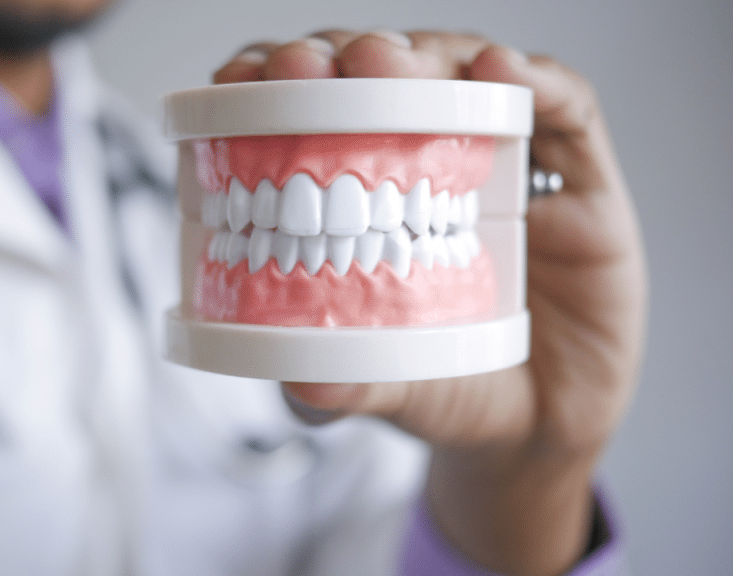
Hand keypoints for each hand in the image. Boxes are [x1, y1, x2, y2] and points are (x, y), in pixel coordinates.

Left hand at [215, 31, 646, 575]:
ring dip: (422, 58)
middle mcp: (429, 160)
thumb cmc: (449, 384)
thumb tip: (303, 381)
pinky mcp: (579, 176)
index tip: (237, 82)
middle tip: (306, 68)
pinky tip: (498, 71)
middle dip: (338, 58)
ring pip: (464, 72)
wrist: (542, 428)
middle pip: (382, 75)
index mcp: (367, 194)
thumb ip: (348, 383)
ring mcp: (505, 159)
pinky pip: (567, 107)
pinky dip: (535, 81)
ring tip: (383, 65)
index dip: (272, 82)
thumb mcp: (391, 383)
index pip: (314, 107)